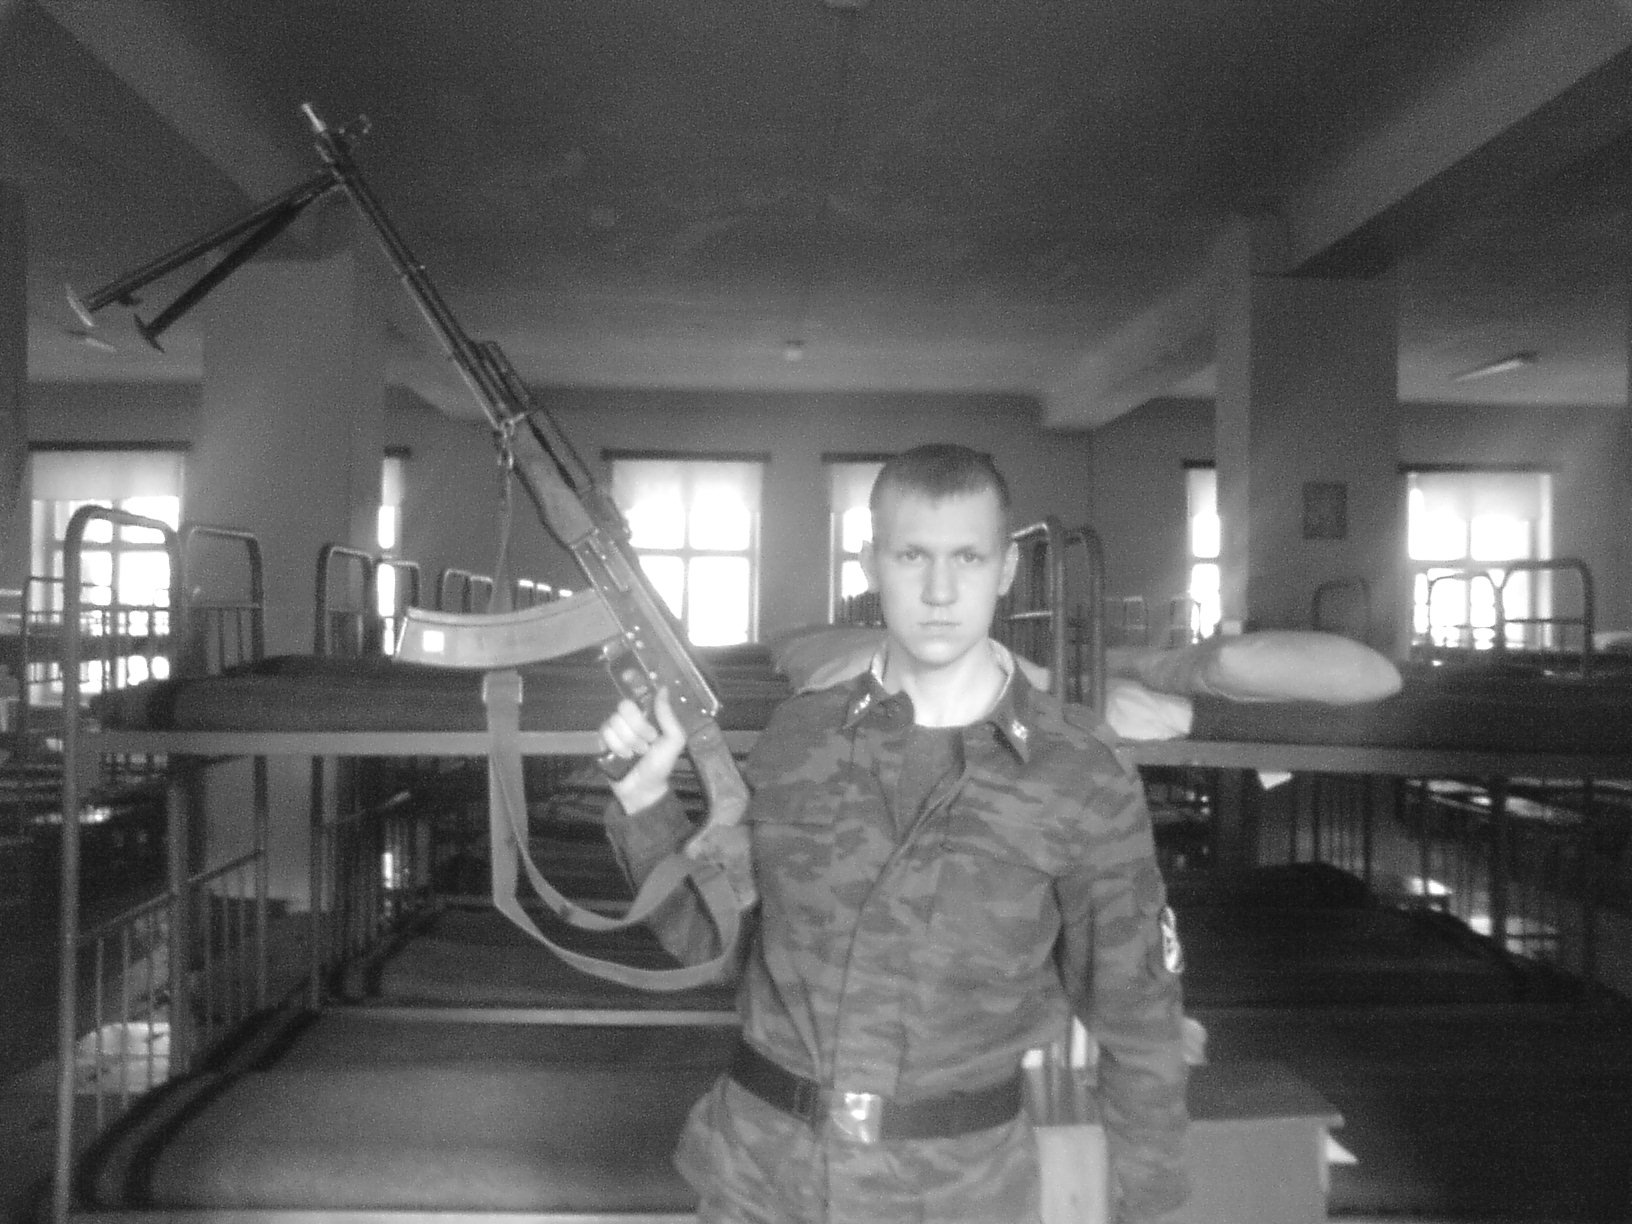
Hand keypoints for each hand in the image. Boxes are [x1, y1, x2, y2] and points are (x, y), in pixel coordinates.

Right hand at [597, 686, 686, 812]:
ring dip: (630, 741)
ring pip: (615, 721)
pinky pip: (605, 734)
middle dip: (638, 727)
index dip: (632, 680)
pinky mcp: (603, 742)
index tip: (628, 674)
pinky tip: (624, 757)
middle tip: (649, 741)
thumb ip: (668, 716)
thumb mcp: (673, 741)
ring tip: (637, 753)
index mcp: (647, 715)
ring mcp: (615, 730)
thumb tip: (663, 689)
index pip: (637, 692)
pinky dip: (617, 747)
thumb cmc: (661, 765)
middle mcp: (630, 719)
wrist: (644, 790)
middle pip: (624, 706)